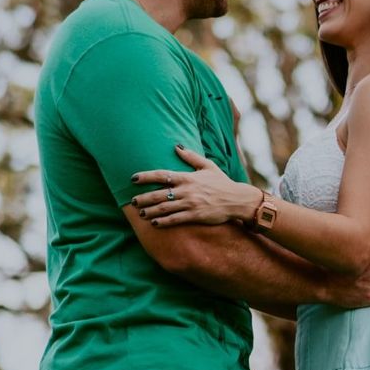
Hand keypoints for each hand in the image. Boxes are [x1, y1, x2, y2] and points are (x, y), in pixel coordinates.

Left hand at [132, 147, 261, 225]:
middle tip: (132, 201)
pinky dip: (163, 221)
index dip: (145, 176)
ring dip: (150, 211)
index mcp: (187, 177)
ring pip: (164, 208)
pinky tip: (155, 223)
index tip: (133, 178)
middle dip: (143, 198)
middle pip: (158, 194)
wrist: (237, 200)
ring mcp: (190, 204)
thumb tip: (177, 146)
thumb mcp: (208, 166)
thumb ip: (191, 157)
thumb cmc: (222, 183)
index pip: (161, 175)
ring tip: (141, 213)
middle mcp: (186, 190)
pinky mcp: (195, 216)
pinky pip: (175, 219)